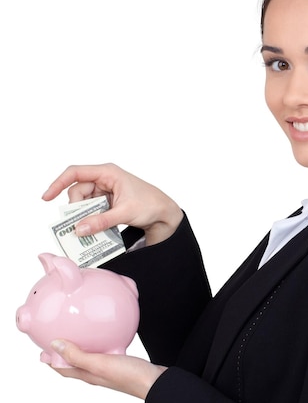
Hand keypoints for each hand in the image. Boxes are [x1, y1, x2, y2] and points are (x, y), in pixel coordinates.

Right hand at [42, 163, 182, 244]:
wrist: (165, 213)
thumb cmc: (150, 205)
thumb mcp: (125, 213)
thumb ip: (101, 221)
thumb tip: (79, 229)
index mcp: (108, 172)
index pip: (76, 173)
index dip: (58, 183)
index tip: (47, 197)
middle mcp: (104, 179)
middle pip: (78, 191)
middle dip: (76, 209)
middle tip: (78, 225)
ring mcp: (106, 191)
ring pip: (84, 203)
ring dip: (84, 216)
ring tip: (89, 229)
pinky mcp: (108, 202)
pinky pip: (92, 210)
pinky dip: (91, 219)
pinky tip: (95, 228)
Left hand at [49, 340, 166, 399]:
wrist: (157, 382)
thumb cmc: (130, 377)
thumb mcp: (100, 364)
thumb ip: (78, 355)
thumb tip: (54, 345)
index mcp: (89, 375)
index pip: (64, 369)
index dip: (51, 361)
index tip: (42, 352)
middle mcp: (97, 373)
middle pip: (75, 364)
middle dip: (64, 355)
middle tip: (56, 342)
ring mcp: (110, 369)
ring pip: (90, 358)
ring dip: (81, 349)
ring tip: (79, 337)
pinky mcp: (122, 363)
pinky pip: (105, 352)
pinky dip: (100, 344)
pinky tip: (108, 336)